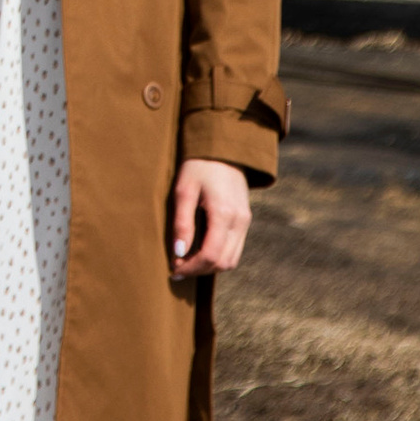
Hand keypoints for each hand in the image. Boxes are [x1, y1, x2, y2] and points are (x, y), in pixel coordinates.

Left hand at [169, 155, 249, 277]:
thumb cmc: (198, 167)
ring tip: (187, 262)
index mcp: (224, 213)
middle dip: (200, 271)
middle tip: (177, 269)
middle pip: (224, 263)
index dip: (191, 268)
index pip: (211, 255)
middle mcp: (239, 221)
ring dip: (210, 266)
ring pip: (232, 259)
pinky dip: (219, 256)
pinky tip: (200, 251)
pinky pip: (235, 248)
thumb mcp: (183, 191)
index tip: (174, 269)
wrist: (222, 149)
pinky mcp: (245, 220)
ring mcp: (245, 221)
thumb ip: (182, 223)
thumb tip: (178, 253)